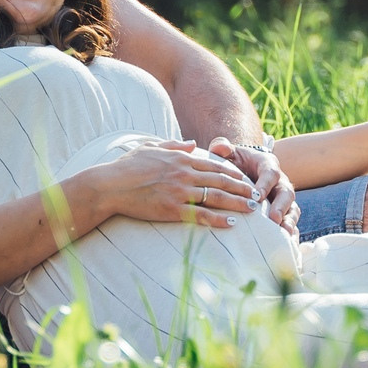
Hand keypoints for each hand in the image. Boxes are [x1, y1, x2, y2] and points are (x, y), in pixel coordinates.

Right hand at [88, 140, 257, 227]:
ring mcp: (179, 192)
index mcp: (181, 159)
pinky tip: (231, 223)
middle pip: (221, 181)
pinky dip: (218, 219)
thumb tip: (192, 144)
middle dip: (242, 188)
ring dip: (237, 203)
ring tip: (252, 209)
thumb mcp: (151, 148)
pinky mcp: (172, 209)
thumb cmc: (127, 167)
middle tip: (257, 195)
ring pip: (216, 197)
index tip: (246, 179)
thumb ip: (174, 146)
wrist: (110, 185)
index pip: (214, 165)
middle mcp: (184, 174)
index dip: (233, 173)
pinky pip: (201, 215)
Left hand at [212, 137, 299, 232]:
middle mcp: (280, 182)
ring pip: (292, 209)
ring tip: (284, 234)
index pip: (271, 173)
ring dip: (289, 222)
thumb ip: (223, 147)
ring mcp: (284, 199)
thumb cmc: (237, 162)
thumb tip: (219, 147)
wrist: (247, 169)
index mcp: (268, 165)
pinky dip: (292, 233)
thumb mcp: (231, 153)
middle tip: (273, 219)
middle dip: (281, 207)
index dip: (265, 184)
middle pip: (286, 193)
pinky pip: (291, 222)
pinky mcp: (284, 212)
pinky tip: (289, 244)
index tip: (256, 196)